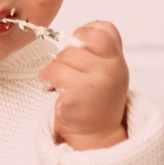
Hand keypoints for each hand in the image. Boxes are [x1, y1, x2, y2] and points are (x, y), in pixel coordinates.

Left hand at [45, 20, 130, 150]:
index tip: (80, 48)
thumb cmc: (96, 101)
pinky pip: (52, 73)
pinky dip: (46, 79)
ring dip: (53, 68)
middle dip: (66, 53)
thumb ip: (94, 52)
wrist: (98, 136)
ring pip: (63, 57)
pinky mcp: (77, 96)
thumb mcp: (106, 72)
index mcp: (117, 60)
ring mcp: (95, 82)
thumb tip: (68, 38)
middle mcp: (111, 70)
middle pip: (78, 41)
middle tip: (66, 69)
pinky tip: (53, 90)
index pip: (104, 29)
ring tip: (58, 82)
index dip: (85, 33)